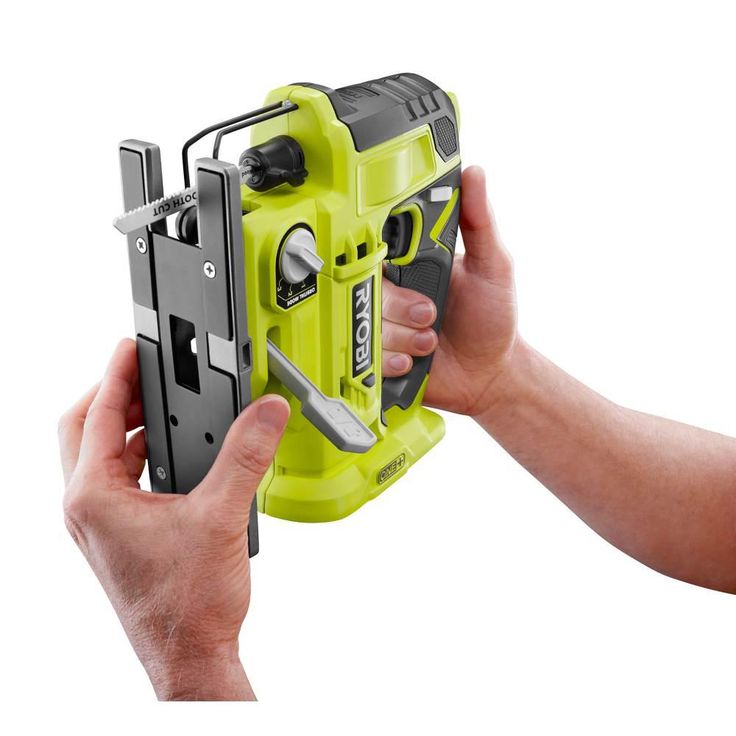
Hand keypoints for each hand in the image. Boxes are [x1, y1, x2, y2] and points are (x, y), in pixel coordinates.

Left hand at [58, 339, 288, 699]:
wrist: (189, 655)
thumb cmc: (188, 605)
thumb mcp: (222, 515)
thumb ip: (247, 455)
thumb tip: (266, 412)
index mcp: (94, 497)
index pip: (95, 415)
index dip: (115, 373)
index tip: (130, 346)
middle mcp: (87, 509)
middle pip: (84, 430)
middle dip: (113, 396)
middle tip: (143, 372)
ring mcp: (99, 525)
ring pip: (99, 456)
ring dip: (125, 426)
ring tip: (161, 406)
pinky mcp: (117, 536)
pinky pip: (117, 479)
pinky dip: (137, 455)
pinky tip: (171, 454)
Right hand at [381, 166, 517, 415]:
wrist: (489, 374)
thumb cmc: (492, 319)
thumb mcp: (493, 266)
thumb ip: (479, 222)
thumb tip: (475, 175)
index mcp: (413, 263)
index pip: (380, 245)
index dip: (380, 251)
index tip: (397, 264)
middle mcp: (394, 291)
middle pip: (366, 285)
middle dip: (401, 304)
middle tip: (431, 312)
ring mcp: (386, 324)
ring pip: (367, 321)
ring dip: (404, 335)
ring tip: (431, 340)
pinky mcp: (382, 356)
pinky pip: (368, 356)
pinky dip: (393, 360)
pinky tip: (415, 360)